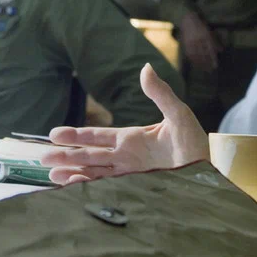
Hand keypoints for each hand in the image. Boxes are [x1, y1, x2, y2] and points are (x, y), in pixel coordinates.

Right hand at [41, 64, 209, 183]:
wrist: (212, 171)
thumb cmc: (197, 142)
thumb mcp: (178, 114)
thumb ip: (160, 93)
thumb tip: (145, 68)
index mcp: (133, 139)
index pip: (99, 137)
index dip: (78, 136)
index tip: (56, 134)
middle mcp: (127, 158)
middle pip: (91, 156)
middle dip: (68, 156)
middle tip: (43, 157)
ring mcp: (130, 175)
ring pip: (95, 173)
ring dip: (74, 173)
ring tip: (52, 175)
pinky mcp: (136, 189)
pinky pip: (108, 188)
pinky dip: (91, 188)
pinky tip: (75, 189)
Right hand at [178, 13, 220, 71]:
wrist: (187, 20)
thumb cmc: (200, 26)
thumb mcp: (209, 31)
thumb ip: (215, 41)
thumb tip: (221, 50)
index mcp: (205, 36)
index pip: (210, 50)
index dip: (213, 58)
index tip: (215, 66)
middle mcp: (198, 40)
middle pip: (203, 54)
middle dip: (207, 63)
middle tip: (211, 70)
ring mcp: (191, 42)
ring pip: (196, 56)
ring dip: (200, 64)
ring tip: (204, 69)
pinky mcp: (186, 44)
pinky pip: (190, 54)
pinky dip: (193, 61)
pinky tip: (197, 65)